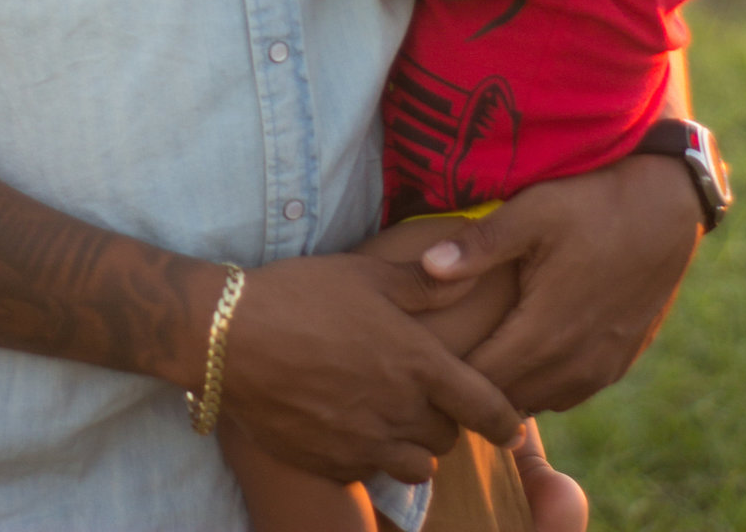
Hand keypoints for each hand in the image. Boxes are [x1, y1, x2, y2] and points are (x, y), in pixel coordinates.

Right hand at [220, 251, 524, 485]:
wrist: (231, 336)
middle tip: (428, 398)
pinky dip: (372, 458)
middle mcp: (398, 411)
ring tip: (395, 419)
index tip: (514, 429)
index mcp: (416, 363)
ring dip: (415, 447)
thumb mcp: (367, 274)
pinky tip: (352, 428)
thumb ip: (422, 284)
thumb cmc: (302, 294)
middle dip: (447, 421)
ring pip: (417, 466)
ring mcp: (363, 444)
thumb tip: (465, 272)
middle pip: (448, 438)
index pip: (484, 406)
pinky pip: (370, 473)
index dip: (506, 421)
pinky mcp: (330, 463)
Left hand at [418, 156, 701, 413]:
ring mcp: (600, 369)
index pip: (478, 382)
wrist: (667, 208)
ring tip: (478, 353)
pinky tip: (525, 349)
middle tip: (440, 357)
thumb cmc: (593, 202)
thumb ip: (479, 245)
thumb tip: (426, 268)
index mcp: (544, 333)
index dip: (446, 373)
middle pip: (505, 399)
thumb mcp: (532, 212)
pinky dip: (542, 382)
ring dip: (509, 386)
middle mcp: (573, 365)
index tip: (421, 355)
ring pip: (538, 401)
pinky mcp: (619, 363)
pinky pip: (568, 392)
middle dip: (472, 385)